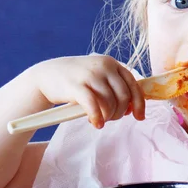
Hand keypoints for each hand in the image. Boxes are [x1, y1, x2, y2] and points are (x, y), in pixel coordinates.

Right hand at [28, 55, 144, 127]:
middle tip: (112, 119)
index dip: (139, 103)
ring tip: (100, 120)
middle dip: (121, 112)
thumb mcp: (100, 76)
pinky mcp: (76, 86)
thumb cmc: (78, 79)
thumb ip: (116, 87)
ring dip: (108, 116)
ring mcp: (90, 75)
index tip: (139, 117)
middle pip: (124, 96)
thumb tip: (133, 108)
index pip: (133, 85)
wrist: (47, 74)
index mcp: (112, 64)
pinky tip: (96, 124)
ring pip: (110, 102)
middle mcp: (104, 67)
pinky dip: (97, 117)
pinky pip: (93, 106)